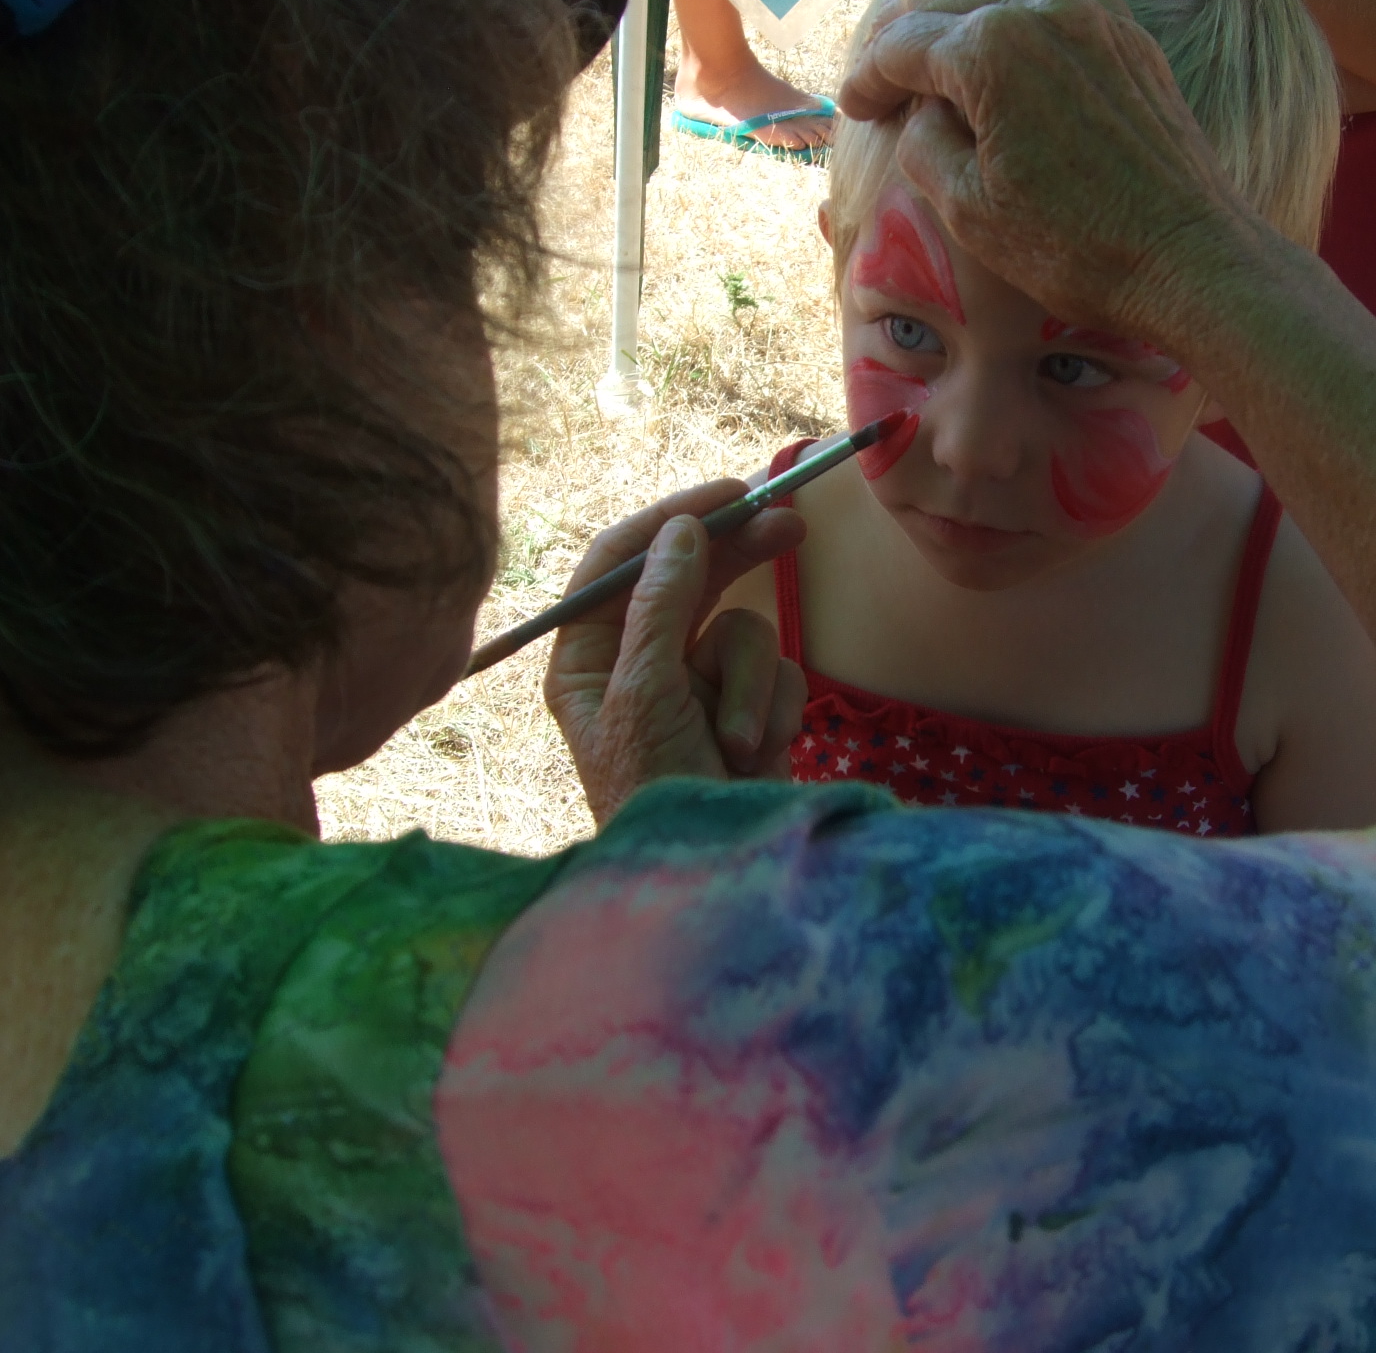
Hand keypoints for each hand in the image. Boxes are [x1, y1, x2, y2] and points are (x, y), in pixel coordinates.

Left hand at [543, 481, 807, 822]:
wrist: (716, 879)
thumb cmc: (656, 793)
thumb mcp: (646, 696)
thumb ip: (660, 608)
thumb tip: (678, 531)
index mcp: (586, 660)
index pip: (619, 563)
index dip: (670, 520)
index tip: (726, 495)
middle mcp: (635, 666)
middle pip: (688, 580)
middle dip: (736, 563)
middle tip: (789, 523)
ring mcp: (692, 688)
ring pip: (740, 628)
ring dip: (748, 683)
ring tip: (740, 741)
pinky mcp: (740, 710)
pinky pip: (771, 671)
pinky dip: (770, 709)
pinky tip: (757, 754)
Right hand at [837, 0, 1250, 346]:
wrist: (1183, 256)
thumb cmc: (1073, 246)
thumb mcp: (968, 210)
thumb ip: (923, 144)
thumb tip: (922, 112)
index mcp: (987, 52)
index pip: (901, 47)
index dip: (866, 77)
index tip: (852, 107)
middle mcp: (1037, 13)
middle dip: (898, 34)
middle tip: (876, 73)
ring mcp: (1089, 15)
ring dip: (953, 4)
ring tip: (930, 38)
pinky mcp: (1126, 34)